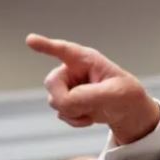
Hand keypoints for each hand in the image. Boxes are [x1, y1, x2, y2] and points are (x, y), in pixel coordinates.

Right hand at [25, 33, 159, 144]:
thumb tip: (65, 101)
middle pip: (51, 83)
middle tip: (86, 106)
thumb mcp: (115, 94)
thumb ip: (88, 95)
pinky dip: (74, 120)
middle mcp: (73, 70)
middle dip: (65, 99)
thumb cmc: (126, 95)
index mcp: (87, 60)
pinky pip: (60, 113)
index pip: (63, 50)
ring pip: (54, 101)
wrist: (128, 112)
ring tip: (94, 109)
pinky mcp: (67, 101)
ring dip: (74, 111)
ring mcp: (68, 86)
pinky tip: (89, 117)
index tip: (30, 40)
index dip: (46, 45)